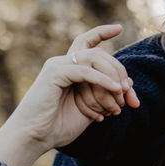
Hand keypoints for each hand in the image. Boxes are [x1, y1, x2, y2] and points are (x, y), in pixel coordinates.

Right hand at [0, 25, 136, 165]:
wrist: (34, 137)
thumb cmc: (58, 126)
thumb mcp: (90, 109)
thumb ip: (104, 95)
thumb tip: (127, 86)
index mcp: (69, 69)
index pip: (86, 42)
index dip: (102, 32)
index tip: (119, 28)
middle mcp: (62, 63)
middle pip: (99, 53)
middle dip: (120, 72)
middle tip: (130, 94)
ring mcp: (57, 66)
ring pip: (94, 58)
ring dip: (113, 76)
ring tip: (122, 95)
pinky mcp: (54, 74)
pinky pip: (85, 70)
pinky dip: (103, 79)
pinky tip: (115, 89)